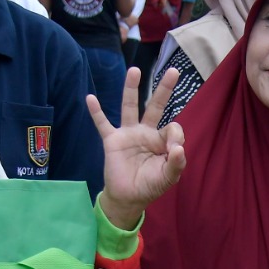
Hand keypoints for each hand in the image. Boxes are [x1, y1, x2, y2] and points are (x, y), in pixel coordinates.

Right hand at [89, 66, 187, 230]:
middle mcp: (145, 132)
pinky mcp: (112, 141)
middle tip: (174, 71)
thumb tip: (179, 148)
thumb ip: (176, 163)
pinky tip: (90, 98)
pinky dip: (96, 112)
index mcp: (161, 140)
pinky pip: (103, 124)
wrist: (127, 198)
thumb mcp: (168, 177)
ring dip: (131, 89)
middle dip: (164, 89)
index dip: (175, 136)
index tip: (174, 150)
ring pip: (130, 106)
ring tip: (135, 70)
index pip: (172, 127)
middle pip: (156, 105)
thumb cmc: (150, 185)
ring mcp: (128, 134)